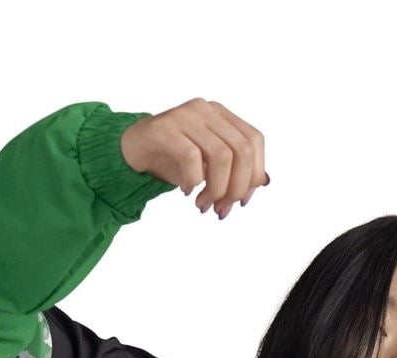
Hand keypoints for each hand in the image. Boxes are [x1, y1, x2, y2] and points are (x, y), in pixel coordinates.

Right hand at [121, 98, 269, 218]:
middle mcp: (206, 109)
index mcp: (222, 115)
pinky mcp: (165, 127)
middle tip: (220, 208)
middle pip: (242, 150)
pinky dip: (192, 181)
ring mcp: (186, 114)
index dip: (253, 175)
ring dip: (216, 189)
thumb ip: (235, 171)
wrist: (132, 150)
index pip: (254, 141)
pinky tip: (185, 190)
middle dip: (236, 188)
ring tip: (202, 204)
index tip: (240, 201)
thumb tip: (263, 182)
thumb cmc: (173, 159)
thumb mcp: (208, 166)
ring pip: (221, 156)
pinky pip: (191, 158)